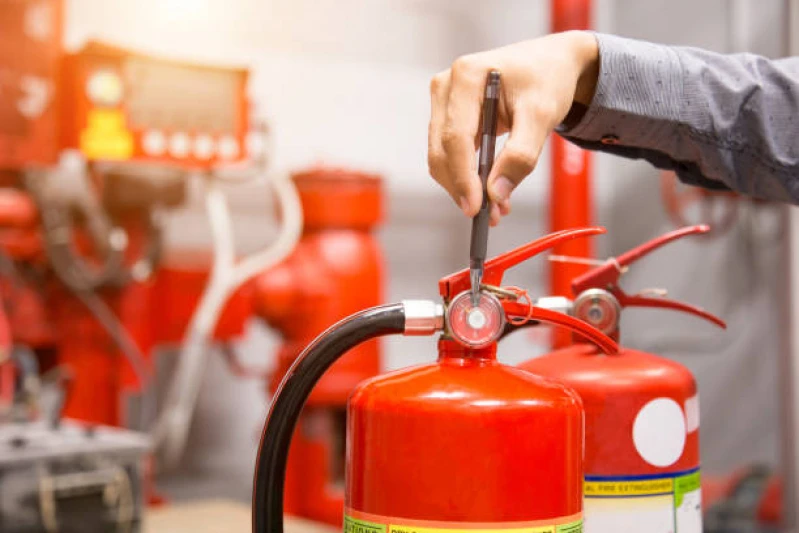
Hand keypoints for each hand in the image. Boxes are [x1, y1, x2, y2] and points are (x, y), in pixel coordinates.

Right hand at [428, 31, 598, 223]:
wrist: (550, 64)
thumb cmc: (547, 78)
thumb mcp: (542, 115)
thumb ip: (520, 155)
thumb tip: (496, 192)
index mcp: (467, 76)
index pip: (455, 137)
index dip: (462, 176)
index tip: (475, 207)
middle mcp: (447, 86)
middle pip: (442, 150)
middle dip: (463, 187)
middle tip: (490, 214)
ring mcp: (444, 101)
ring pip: (442, 157)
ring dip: (464, 186)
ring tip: (496, 206)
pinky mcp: (449, 116)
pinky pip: (450, 154)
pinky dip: (467, 176)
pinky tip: (489, 190)